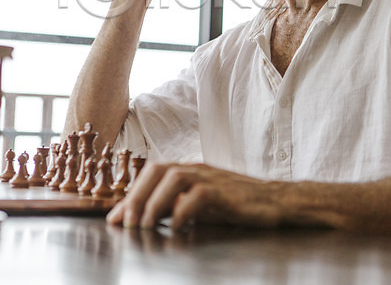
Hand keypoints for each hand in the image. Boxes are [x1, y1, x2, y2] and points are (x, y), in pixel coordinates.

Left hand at [106, 162, 291, 230]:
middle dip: (136, 196)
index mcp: (189, 170)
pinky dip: (182, 210)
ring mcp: (211, 177)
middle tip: (125, 224)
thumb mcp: (200, 204)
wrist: (272, 200)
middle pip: (157, 170)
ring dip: (154, 202)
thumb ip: (175, 205)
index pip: (152, 173)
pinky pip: (198, 194)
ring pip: (174, 177)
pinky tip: (175, 227)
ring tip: (143, 226)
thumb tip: (144, 217)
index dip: (130, 194)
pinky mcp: (225, 192)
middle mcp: (196, 169)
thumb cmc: (234, 204)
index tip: (114, 219)